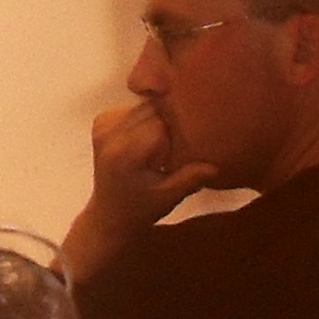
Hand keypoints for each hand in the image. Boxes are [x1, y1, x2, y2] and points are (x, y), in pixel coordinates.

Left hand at [63, 102, 221, 280]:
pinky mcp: (101, 122)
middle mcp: (110, 133)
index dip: (179, 130)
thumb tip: (217, 165)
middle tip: (175, 147)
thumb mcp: (171, 197)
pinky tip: (146, 141)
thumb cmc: (142, 209)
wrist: (111, 213)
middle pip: (152, 108)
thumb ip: (192, 177)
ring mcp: (103, 125)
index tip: (185, 147)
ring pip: (144, 105)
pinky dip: (145, 119)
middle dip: (170, 121)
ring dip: (159, 119)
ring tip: (160, 147)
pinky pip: (133, 108)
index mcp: (126, 152)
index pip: (162, 122)